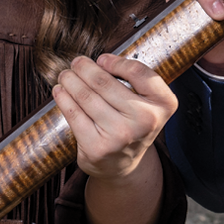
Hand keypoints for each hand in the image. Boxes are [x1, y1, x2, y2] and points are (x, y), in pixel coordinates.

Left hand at [51, 53, 177, 182]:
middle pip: (104, 83)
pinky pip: (74, 114)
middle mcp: (145, 120)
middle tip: (76, 62)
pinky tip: (60, 91)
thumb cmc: (132, 123)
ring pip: (86, 96)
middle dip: (84, 68)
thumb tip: (98, 62)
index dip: (116, 62)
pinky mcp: (97, 147)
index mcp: (163, 103)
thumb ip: (133, 79)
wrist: (123, 164)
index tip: (102, 59)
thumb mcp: (147, 102)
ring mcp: (120, 135)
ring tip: (65, 75)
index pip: (138, 72)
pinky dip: (63, 98)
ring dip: (70, 80)